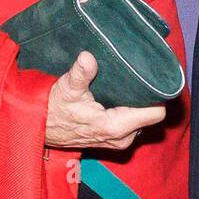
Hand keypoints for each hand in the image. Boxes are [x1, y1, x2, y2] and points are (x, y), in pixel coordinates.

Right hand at [44, 49, 165, 150]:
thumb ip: (80, 73)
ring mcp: (119, 140)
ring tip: (131, 84)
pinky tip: (122, 96)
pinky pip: (133, 124)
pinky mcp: (114, 139)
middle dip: (147, 97)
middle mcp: (121, 137)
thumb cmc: (55, 108)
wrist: (41, 128)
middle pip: (151, 115)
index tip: (155, 77)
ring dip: (138, 104)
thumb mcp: (66, 87)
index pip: (155, 113)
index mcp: (114, 126)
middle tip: (141, 76)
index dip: (157, 95)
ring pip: (142, 120)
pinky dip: (130, 111)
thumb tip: (88, 57)